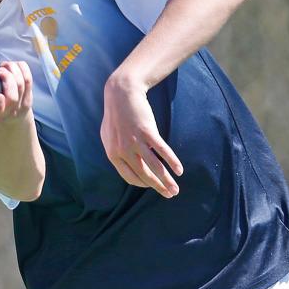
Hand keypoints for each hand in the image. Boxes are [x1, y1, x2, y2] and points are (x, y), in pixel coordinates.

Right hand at [0, 61, 33, 123]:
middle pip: (13, 96)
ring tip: (5, 65)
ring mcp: (21, 105)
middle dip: (7, 78)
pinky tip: (15, 65)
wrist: (8, 114)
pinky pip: (28, 80)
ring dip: (14, 71)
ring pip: (22, 85)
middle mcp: (9, 111)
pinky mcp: (28, 97)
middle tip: (0, 70)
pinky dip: (23, 69)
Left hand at [101, 73, 182, 197]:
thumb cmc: (116, 115)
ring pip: (154, 167)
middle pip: (144, 175)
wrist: (121, 93)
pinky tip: (179, 170)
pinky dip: (172, 161)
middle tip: (170, 194)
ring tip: (175, 189)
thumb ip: (116, 152)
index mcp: (113, 155)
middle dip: (158, 187)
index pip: (130, 178)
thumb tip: (125, 165)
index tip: (154, 185)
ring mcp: (135, 142)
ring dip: (167, 180)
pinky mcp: (147, 132)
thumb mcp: (109, 137)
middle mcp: (123, 151)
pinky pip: (162, 150)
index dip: (144, 184)